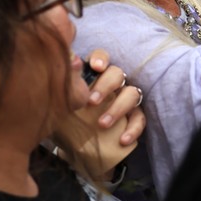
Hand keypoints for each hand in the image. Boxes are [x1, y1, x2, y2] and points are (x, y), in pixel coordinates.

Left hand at [61, 49, 145, 176]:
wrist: (75, 143)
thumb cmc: (68, 116)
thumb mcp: (61, 102)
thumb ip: (62, 87)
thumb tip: (60, 68)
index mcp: (95, 74)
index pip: (102, 57)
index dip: (101, 58)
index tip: (95, 67)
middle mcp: (114, 83)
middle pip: (118, 74)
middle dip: (105, 86)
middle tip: (91, 102)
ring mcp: (127, 98)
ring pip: (132, 94)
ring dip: (117, 108)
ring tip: (102, 124)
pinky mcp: (135, 116)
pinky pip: (140, 119)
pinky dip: (133, 129)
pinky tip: (123, 140)